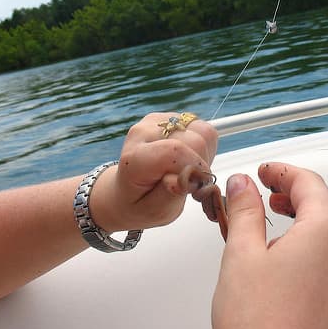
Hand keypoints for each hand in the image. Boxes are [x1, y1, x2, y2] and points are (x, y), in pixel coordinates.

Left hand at [90, 112, 217, 231]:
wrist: (124, 192)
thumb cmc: (140, 204)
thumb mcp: (154, 212)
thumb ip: (170, 195)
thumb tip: (187, 177)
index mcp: (134, 160)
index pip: (175, 151)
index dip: (195, 168)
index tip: (197, 187)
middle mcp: (143, 133)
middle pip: (195, 139)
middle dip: (201, 164)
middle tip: (190, 182)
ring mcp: (156, 121)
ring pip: (202, 130)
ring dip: (203, 154)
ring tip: (187, 170)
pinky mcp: (168, 116)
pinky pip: (201, 127)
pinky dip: (201, 145)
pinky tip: (187, 159)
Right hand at [212, 163, 327, 328]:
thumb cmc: (261, 328)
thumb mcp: (241, 255)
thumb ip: (245, 210)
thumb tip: (243, 185)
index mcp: (325, 232)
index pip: (309, 183)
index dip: (282, 172)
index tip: (264, 173)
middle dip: (299, 193)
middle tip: (271, 195)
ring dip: (314, 218)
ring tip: (280, 226)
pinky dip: (322, 245)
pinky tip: (294, 259)